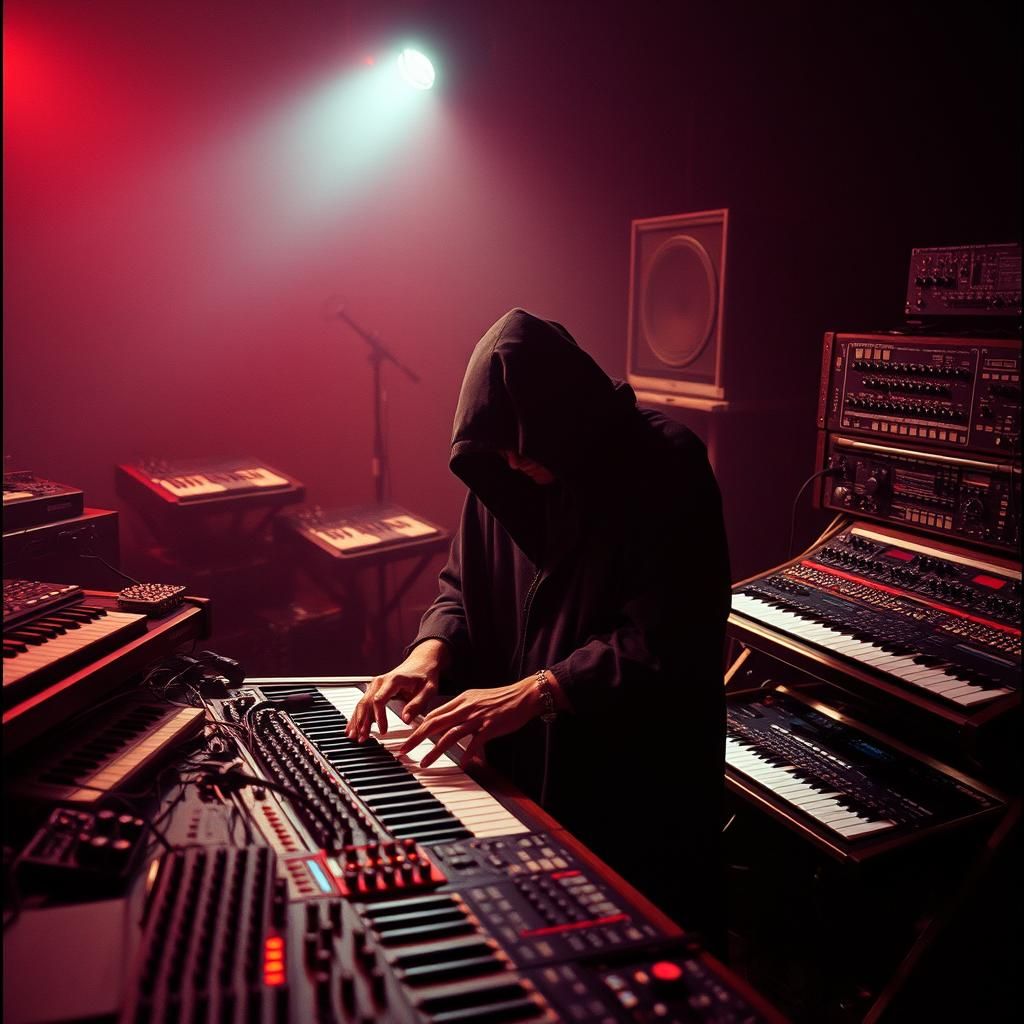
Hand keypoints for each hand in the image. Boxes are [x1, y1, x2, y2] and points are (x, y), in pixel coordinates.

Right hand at [345, 640, 449, 741]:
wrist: (421, 662)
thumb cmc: (425, 676)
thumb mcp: (428, 689)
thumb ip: (417, 704)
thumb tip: (406, 719)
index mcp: (393, 680)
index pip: (379, 700)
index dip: (379, 717)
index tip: (383, 731)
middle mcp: (380, 681)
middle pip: (366, 702)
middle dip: (362, 722)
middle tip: (363, 738)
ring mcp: (375, 685)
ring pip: (362, 704)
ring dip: (357, 721)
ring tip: (354, 737)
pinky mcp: (374, 690)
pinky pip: (363, 704)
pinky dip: (357, 716)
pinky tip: (352, 727)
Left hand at [398, 678, 542, 767]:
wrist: (524, 695)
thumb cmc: (501, 699)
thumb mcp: (476, 698)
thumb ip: (460, 709)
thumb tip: (445, 721)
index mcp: (461, 700)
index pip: (433, 714)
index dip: (417, 727)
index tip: (406, 738)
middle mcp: (466, 708)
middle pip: (435, 723)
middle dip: (416, 738)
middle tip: (403, 750)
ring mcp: (477, 718)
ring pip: (450, 735)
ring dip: (435, 750)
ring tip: (424, 762)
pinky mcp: (490, 727)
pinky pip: (475, 742)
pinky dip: (467, 753)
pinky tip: (462, 763)